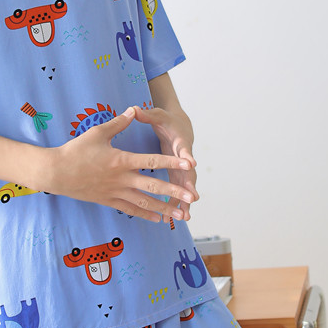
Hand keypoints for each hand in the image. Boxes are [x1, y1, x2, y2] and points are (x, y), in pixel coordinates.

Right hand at [50, 107, 195, 222]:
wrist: (56, 173)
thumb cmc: (76, 151)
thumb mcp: (97, 132)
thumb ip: (118, 123)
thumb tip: (133, 110)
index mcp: (122, 160)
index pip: (153, 161)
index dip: (172, 162)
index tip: (188, 164)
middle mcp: (122, 179)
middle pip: (154, 186)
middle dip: (174, 192)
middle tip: (192, 197)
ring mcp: (116, 192)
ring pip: (145, 203)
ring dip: (165, 208)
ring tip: (182, 214)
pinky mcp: (109, 201)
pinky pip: (131, 209)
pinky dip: (146, 214)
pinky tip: (159, 219)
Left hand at [131, 105, 197, 220]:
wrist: (180, 126)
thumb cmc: (167, 120)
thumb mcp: (158, 115)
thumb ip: (147, 114)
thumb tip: (134, 109)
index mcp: (180, 141)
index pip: (184, 149)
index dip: (187, 156)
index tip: (191, 164)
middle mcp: (184, 158)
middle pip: (189, 173)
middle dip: (190, 186)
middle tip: (193, 198)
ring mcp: (181, 168)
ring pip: (185, 187)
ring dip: (185, 201)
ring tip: (185, 217)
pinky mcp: (177, 175)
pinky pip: (178, 191)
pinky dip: (177, 203)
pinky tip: (175, 218)